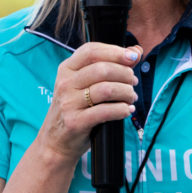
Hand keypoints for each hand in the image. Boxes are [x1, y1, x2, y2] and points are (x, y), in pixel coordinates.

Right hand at [36, 43, 141, 162]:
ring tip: (131, 97)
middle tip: (133, 82)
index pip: (91, 51)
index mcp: (66, 69)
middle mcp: (65, 83)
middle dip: (125, 74)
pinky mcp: (75, 122)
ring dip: (126, 92)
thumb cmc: (75, 109)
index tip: (133, 57)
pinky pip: (105, 112)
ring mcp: (68, 103)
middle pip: (102, 69)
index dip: (115, 51)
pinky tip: (127, 110)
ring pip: (106, 90)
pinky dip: (122, 110)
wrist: (55, 141)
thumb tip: (136, 52)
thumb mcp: (85, 84)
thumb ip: (109, 65)